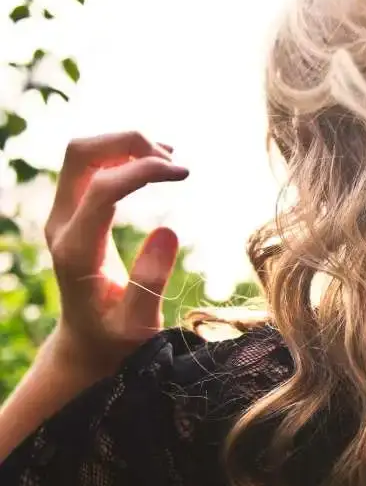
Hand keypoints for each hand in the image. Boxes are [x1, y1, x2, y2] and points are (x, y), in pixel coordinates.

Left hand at [43, 132, 188, 377]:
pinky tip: (156, 164)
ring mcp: (63, 216)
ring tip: (170, 162)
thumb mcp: (139, 324)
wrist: (87, 343)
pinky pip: (91, 165)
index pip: (102, 187)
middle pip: (80, 154)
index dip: (143, 170)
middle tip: (174, 160)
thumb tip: (168, 230)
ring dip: (126, 145)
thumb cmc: (117, 339)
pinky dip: (122, 154)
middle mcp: (61, 225)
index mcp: (76, 251)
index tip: (184, 173)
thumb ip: (150, 281)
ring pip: (83, 153)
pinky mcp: (73, 212)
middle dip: (128, 142)